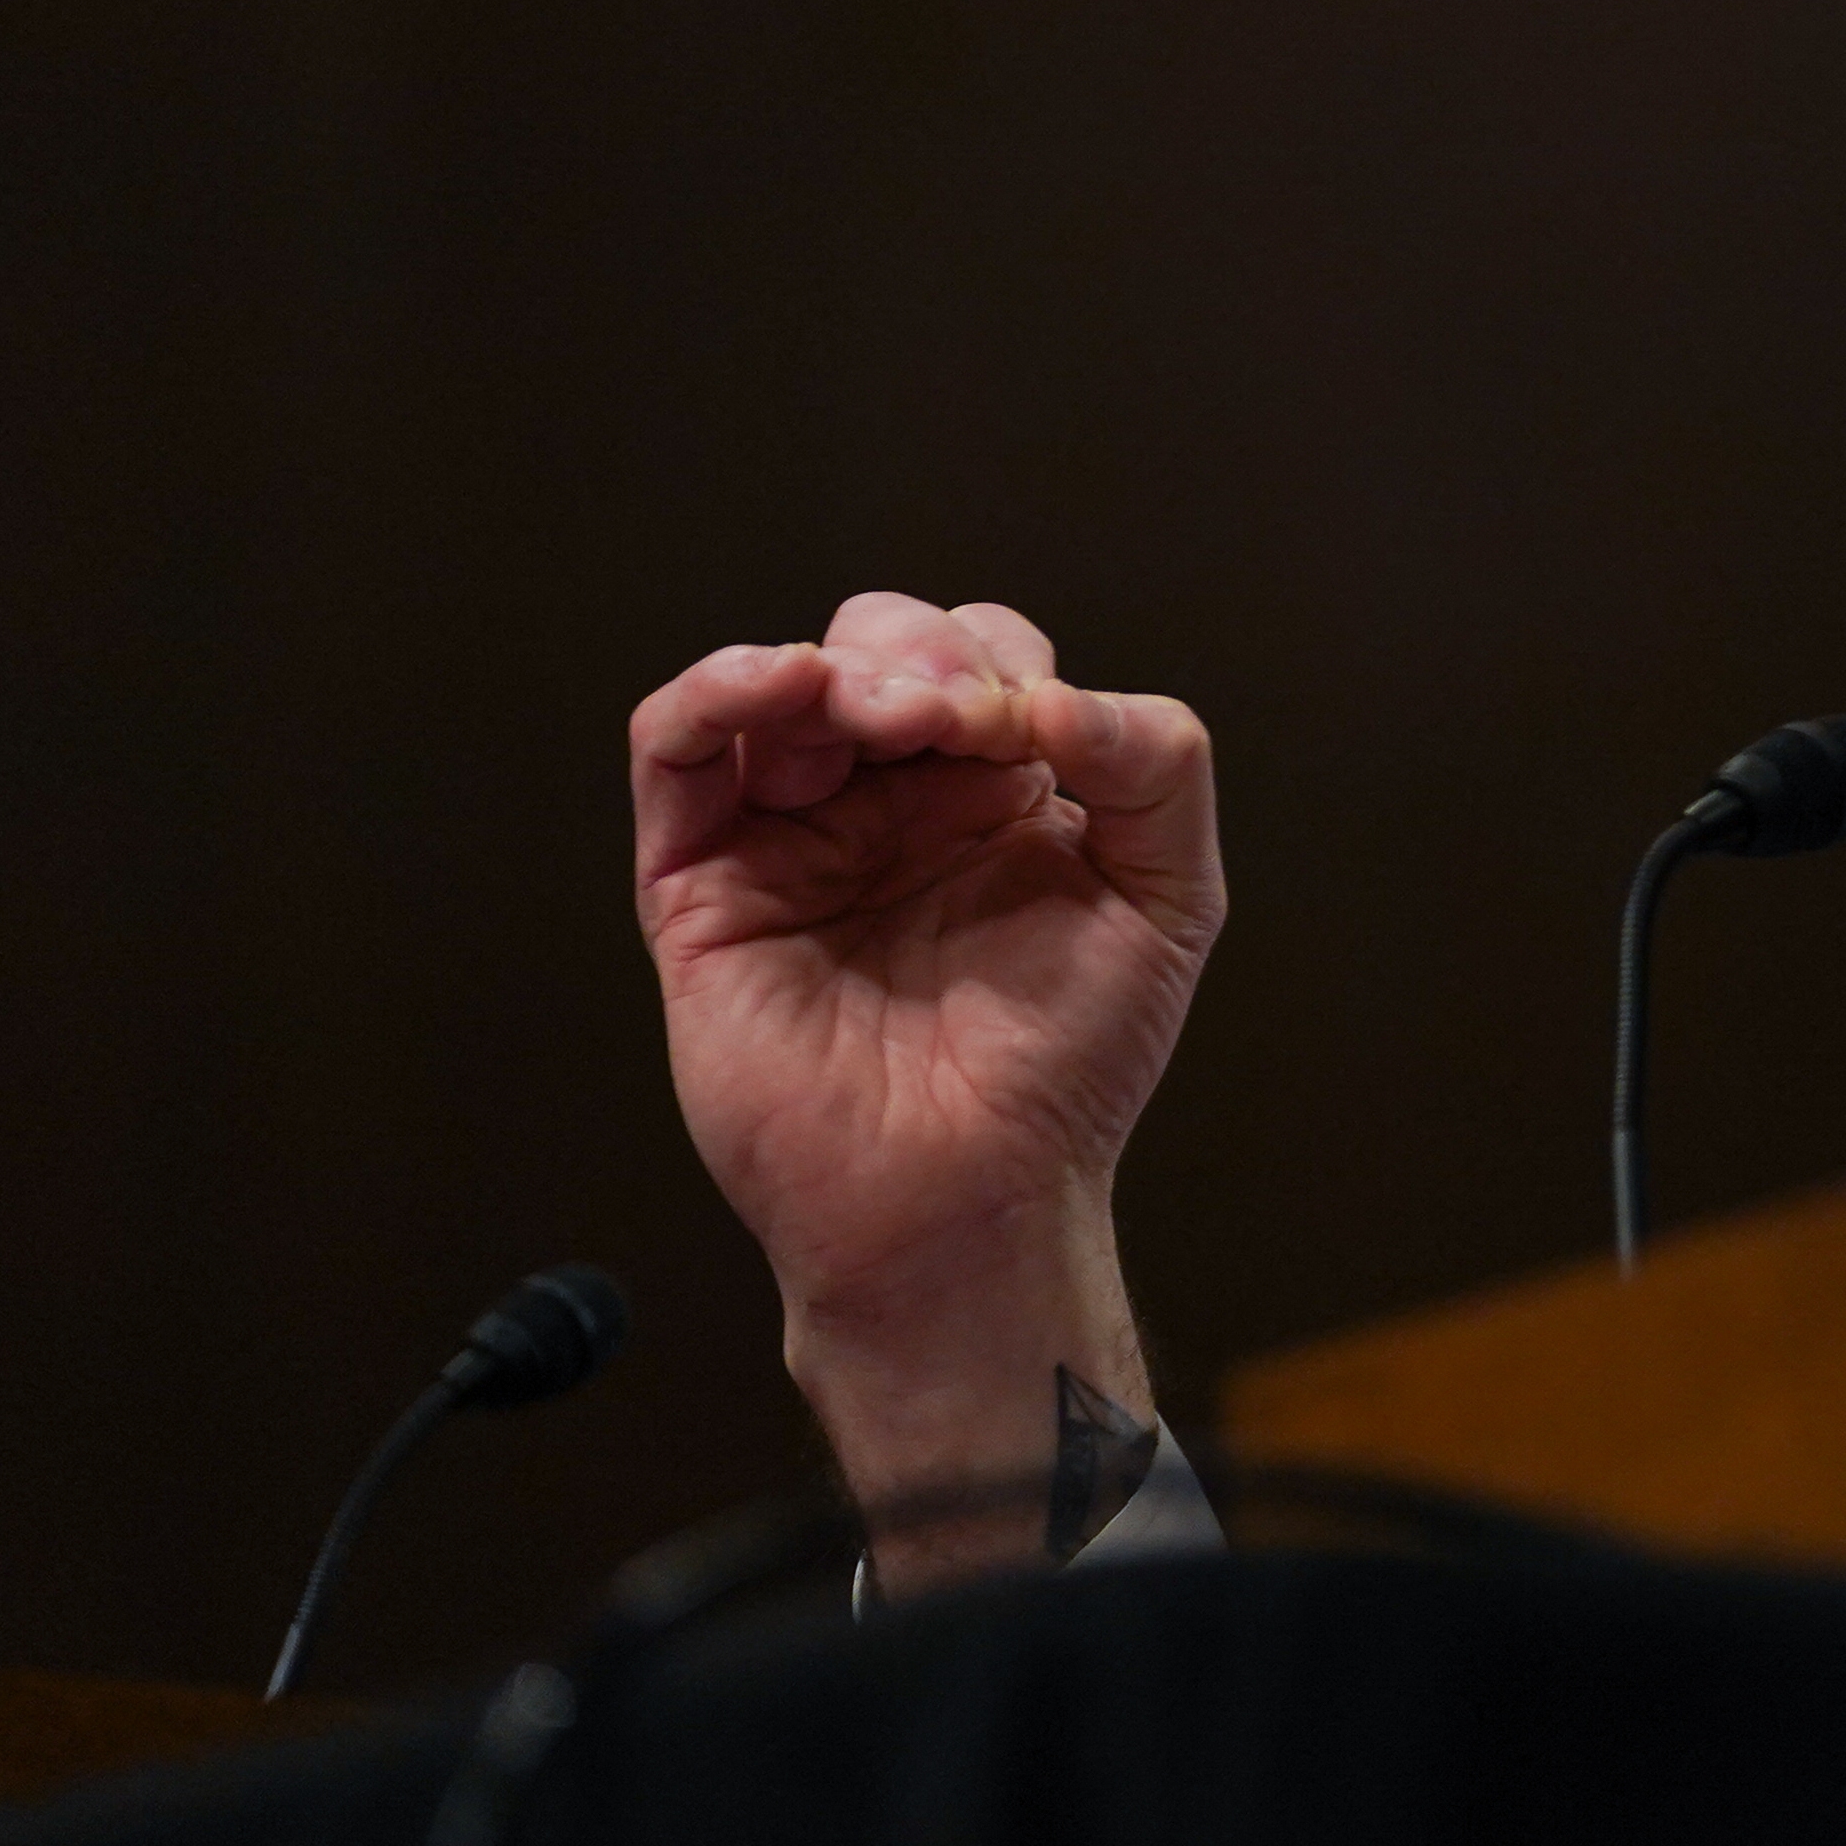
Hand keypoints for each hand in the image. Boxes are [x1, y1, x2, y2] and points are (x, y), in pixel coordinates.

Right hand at [630, 594, 1222, 1572]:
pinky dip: (716, 690)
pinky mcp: (702, 886)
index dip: (1002, 664)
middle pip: (881, 647)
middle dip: (920, 656)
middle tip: (952, 723)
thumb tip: (1057, 691)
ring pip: (779, 681)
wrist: (968, 1197)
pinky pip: (676, 750)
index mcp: (996, 796)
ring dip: (836, 666)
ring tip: (883, 715)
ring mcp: (792, 839)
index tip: (1028, 731)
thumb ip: (1156, 766)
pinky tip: (781, 683)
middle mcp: (891, 804)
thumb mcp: (1169, 898)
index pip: (988, 657)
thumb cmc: (1066, 1067)